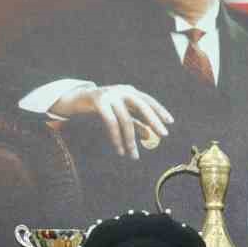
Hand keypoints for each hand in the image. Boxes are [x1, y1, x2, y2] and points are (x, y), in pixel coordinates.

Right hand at [51, 82, 171, 159]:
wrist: (76, 99)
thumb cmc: (102, 107)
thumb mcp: (120, 114)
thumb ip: (135, 123)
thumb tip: (149, 136)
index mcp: (129, 91)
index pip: (148, 100)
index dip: (159, 111)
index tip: (170, 123)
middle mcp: (121, 90)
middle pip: (141, 105)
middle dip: (153, 120)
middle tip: (164, 135)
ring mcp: (110, 94)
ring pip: (125, 120)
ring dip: (130, 140)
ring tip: (134, 156)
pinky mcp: (98, 101)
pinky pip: (111, 123)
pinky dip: (116, 138)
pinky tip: (120, 150)